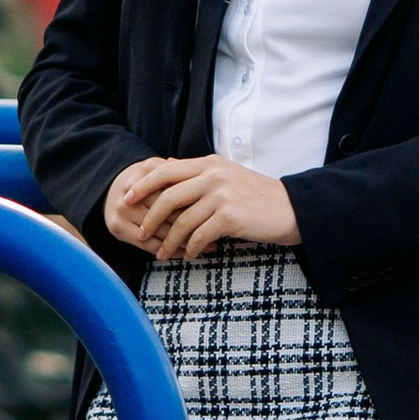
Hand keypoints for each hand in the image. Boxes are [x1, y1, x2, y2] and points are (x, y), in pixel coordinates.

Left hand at [105, 155, 298, 261]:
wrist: (291, 209)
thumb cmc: (257, 195)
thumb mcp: (227, 174)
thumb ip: (196, 171)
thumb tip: (165, 163)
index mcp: (209, 163)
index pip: (165, 170)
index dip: (142, 185)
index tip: (126, 198)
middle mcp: (213, 175)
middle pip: (167, 196)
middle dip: (149, 218)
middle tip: (140, 234)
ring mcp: (221, 195)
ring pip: (181, 221)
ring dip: (168, 241)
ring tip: (163, 254)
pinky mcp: (229, 217)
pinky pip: (198, 236)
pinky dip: (189, 248)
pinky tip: (188, 256)